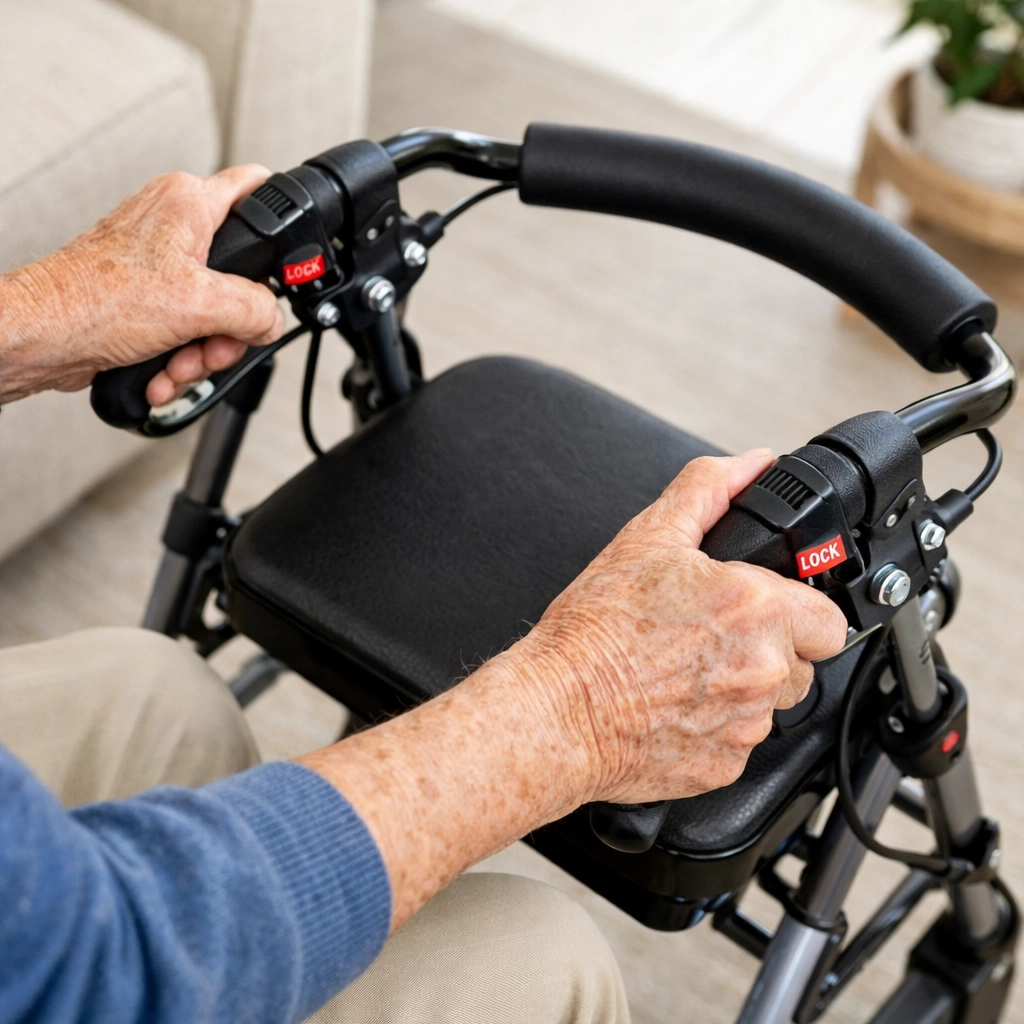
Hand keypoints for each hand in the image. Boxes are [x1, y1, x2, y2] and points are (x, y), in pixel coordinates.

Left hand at [0, 166, 284, 404]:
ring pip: (215, 310)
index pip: (258, 189)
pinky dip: (180, 356)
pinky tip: (164, 370)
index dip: (281, 224)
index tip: (287, 264)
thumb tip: (272, 320)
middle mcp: (175, 226)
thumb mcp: (200, 304)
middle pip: (241, 276)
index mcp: (190, 203)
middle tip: (217, 340)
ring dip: (205, 350)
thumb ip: (255, 309)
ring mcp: (159, 263)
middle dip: (232, 325)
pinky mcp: (146, 297)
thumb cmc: (94, 302)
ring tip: (181, 363)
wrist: (44, 337)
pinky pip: (186, 328)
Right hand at [512, 448, 848, 803]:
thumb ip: (708, 489)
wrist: (556, 710)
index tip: (763, 609)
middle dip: (769, 648)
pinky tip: (674, 705)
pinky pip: (740, 742)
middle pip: (803, 662)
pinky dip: (716, 726)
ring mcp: (747, 724)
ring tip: (684, 671)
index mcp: (755, 608)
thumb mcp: (646, 538)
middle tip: (710, 637)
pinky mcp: (726, 767)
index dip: (796, 608)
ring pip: (772, 704)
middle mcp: (764, 670)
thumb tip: (751, 464)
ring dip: (742, 687)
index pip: (828, 617)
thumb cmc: (593, 632)